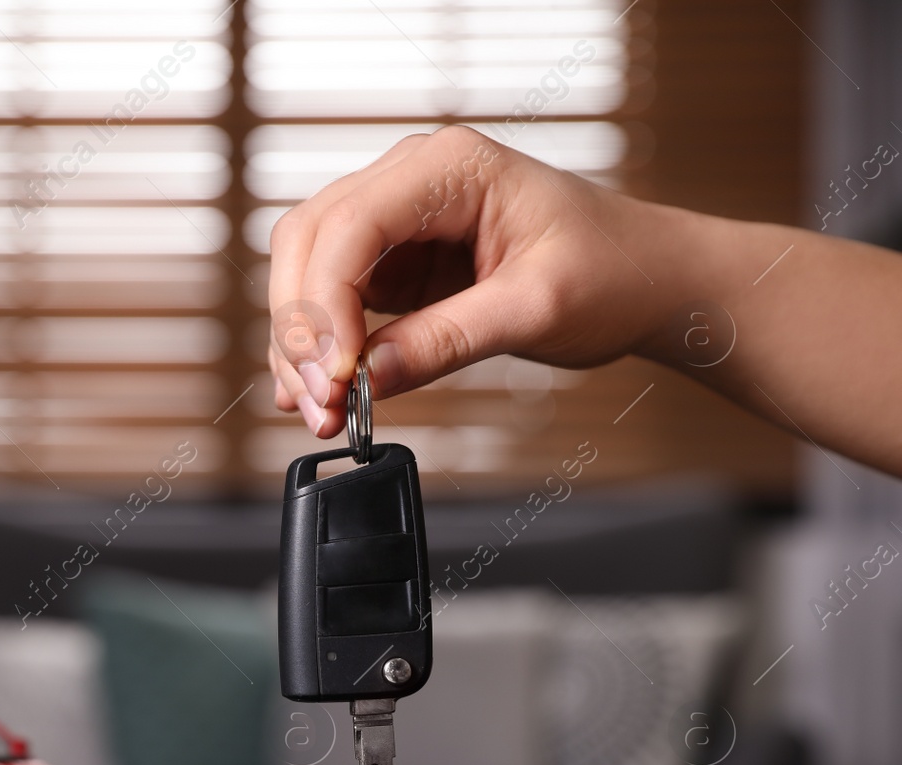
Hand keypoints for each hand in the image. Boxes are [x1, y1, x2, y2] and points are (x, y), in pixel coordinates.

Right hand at [267, 125, 687, 437]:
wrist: (649, 278)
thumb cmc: (614, 270)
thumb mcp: (535, 310)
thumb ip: (446, 341)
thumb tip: (368, 379)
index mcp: (450, 166)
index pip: (350, 225)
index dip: (327, 305)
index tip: (338, 375)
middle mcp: (412, 180)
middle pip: (309, 242)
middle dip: (302, 328)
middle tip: (321, 403)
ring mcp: (398, 219)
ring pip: (308, 270)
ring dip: (302, 344)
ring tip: (320, 410)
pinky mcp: (395, 261)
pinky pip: (333, 299)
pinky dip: (319, 347)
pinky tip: (319, 392)